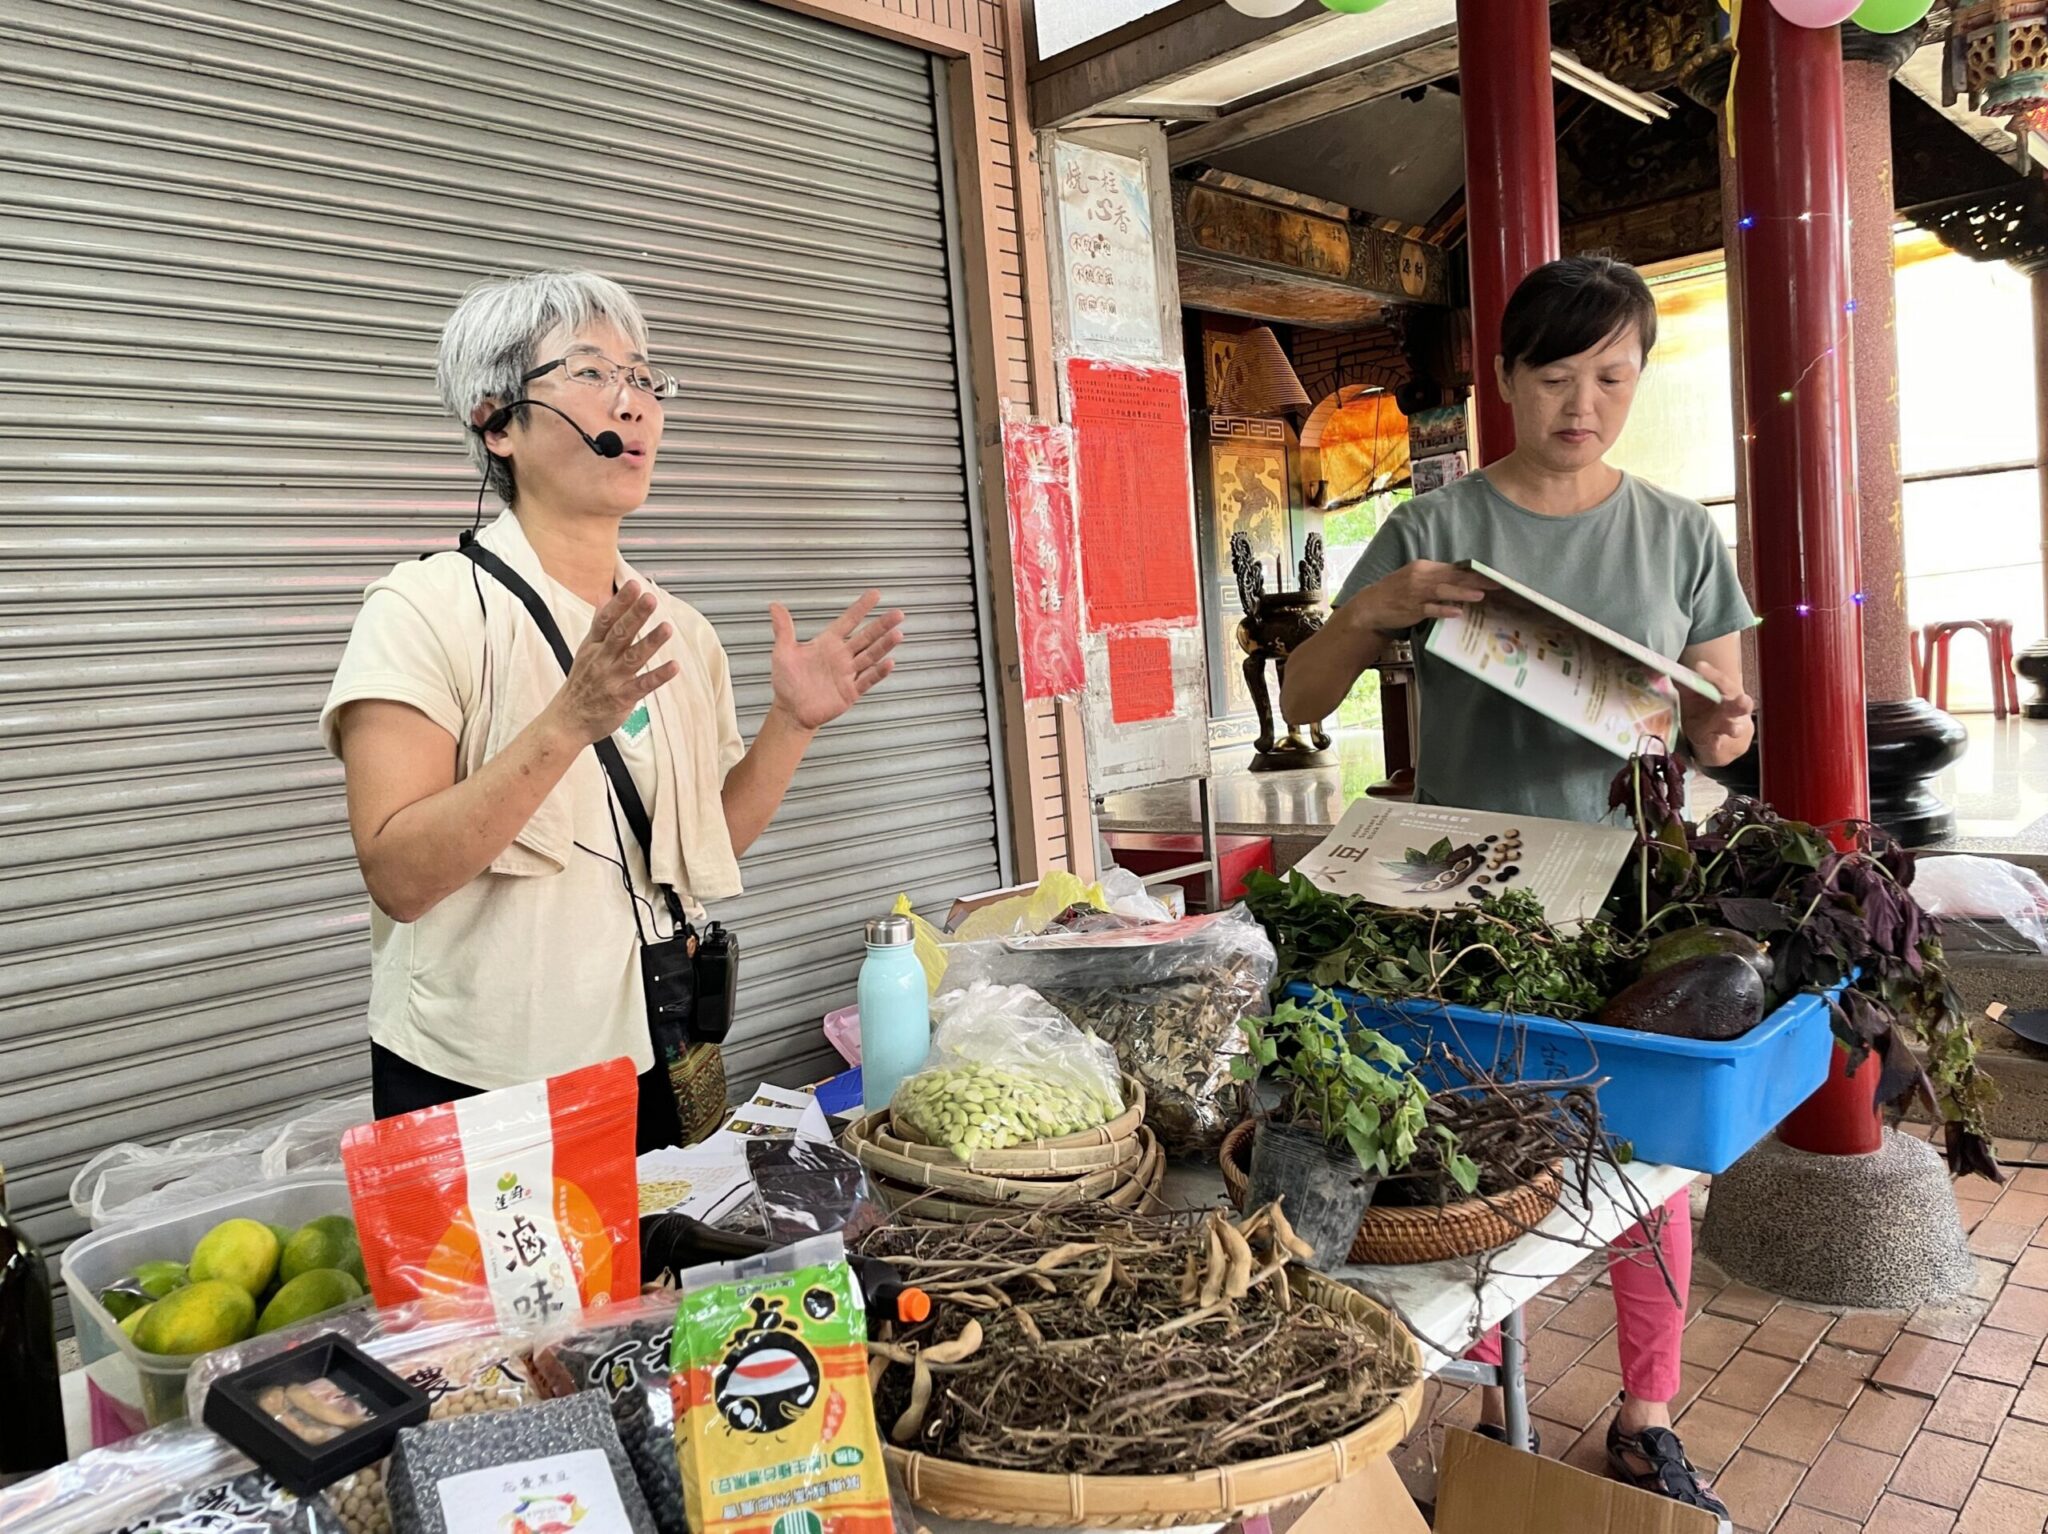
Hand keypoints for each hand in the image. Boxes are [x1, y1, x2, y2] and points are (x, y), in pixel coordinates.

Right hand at [549, 581, 678, 744]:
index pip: (606, 619)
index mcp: (593, 646)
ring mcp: (612, 679)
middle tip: (650, 599)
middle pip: (619, 634)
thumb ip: (598, 622)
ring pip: (633, 657)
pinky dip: (658, 676)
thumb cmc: (580, 683)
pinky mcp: (622, 697)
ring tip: (667, 627)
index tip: (633, 585)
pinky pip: (643, 685)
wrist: (567, 720)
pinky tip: (674, 666)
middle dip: (635, 615)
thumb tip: (603, 596)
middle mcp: (602, 660)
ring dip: (650, 642)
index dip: (620, 602)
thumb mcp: (586, 649)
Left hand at [769, 591, 904, 731]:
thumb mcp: (783, 652)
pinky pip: (867, 680)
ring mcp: (848, 674)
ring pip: (870, 656)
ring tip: (897, 634)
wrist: (791, 711)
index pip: (848, 621)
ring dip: (884, 646)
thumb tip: (774, 606)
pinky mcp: (850, 692)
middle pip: (866, 637)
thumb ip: (783, 630)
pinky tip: (889, 663)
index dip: (861, 608)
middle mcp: (841, 656)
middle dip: (881, 625)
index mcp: (827, 643)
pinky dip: (878, 672)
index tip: (875, 595)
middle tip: (897, 614)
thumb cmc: (787, 681)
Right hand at [1349, 560, 1494, 633]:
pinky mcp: (1411, 609)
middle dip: (1476, 581)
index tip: (1493, 575)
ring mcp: (1416, 593)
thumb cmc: (1396, 592)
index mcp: (1424, 567)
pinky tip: (1456, 612)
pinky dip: (1443, 609)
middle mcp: (1421, 577)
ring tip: (1480, 595)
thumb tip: (1462, 581)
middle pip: (1453, 577)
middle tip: (1497, 584)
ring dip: (1462, 593)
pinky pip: (1430, 609)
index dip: (1474, 572)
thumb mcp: (1415, 578)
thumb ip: (1437, 578)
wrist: (1370, 605)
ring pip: (1442, 591)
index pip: (1454, 568)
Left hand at [1679, 659, 1755, 765]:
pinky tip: (1715, 743)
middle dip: (1740, 704)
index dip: (1711, 674)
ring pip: (1733, 728)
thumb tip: (1661, 669)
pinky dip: (1716, 744)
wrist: (1718, 738)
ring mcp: (1726, 729)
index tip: (1699, 666)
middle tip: (1743, 700)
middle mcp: (1730, 710)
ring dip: (1733, 728)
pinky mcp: (1716, 745)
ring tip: (1735, 730)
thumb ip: (1683, 685)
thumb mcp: (1693, 695)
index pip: (1721, 681)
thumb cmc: (1704, 708)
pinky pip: (1717, 745)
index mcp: (1725, 693)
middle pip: (1738, 706)